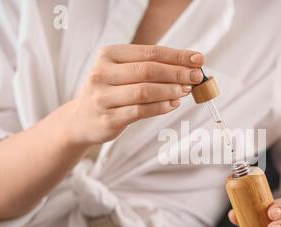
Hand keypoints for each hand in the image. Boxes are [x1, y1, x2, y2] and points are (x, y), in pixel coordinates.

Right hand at [64, 45, 204, 145]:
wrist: (81, 120)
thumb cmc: (110, 92)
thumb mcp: (122, 73)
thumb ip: (150, 68)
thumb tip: (189, 68)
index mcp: (108, 55)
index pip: (150, 52)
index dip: (177, 56)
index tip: (198, 59)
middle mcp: (102, 73)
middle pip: (148, 70)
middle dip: (177, 73)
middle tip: (197, 77)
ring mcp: (103, 97)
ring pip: (145, 91)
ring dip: (171, 90)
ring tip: (186, 91)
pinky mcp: (108, 119)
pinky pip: (141, 111)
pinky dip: (161, 107)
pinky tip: (173, 104)